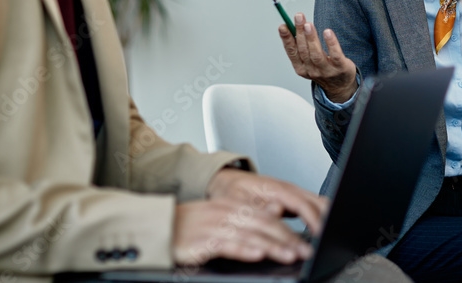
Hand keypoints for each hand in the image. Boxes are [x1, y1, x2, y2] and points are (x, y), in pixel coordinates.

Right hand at [172, 198, 311, 266]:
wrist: (156, 226)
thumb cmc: (189, 225)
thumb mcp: (221, 214)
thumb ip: (248, 214)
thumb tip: (276, 211)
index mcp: (233, 206)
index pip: (268, 217)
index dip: (289, 230)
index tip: (305, 242)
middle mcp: (226, 213)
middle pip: (263, 226)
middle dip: (287, 240)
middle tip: (305, 251)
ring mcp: (214, 226)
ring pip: (250, 235)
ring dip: (273, 246)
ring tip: (290, 255)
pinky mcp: (201, 241)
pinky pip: (226, 245)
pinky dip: (244, 249)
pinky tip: (258, 254)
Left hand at [206, 168, 326, 232]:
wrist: (228, 181)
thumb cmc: (232, 191)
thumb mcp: (239, 200)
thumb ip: (259, 206)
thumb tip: (279, 210)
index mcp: (275, 188)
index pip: (301, 203)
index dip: (313, 218)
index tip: (320, 232)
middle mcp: (287, 188)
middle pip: (315, 200)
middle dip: (326, 217)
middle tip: (332, 236)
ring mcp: (291, 193)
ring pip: (317, 202)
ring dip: (326, 216)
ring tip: (331, 235)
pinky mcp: (292, 200)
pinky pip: (312, 206)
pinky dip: (320, 216)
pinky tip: (323, 228)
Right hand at [279, 12, 357, 102]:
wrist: (340, 86)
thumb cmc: (323, 68)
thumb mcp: (308, 61)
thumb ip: (301, 46)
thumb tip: (292, 25)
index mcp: (301, 68)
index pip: (291, 52)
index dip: (286, 39)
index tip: (282, 26)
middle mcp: (312, 70)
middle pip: (303, 50)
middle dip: (300, 32)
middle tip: (298, 17)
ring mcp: (326, 70)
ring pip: (316, 54)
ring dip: (311, 38)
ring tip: (308, 24)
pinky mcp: (341, 68)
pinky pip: (335, 55)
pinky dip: (331, 43)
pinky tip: (327, 32)